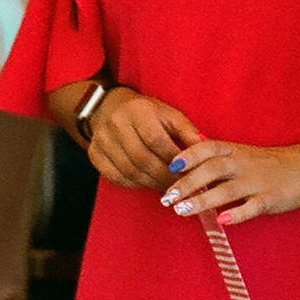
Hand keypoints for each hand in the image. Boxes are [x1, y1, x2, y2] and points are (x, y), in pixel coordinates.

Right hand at [84, 88, 202, 189]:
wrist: (110, 109)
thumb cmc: (147, 114)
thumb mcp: (169, 115)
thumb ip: (186, 131)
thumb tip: (205, 146)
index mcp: (137, 110)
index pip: (156, 139)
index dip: (173, 159)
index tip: (189, 172)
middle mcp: (116, 123)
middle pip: (142, 158)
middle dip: (164, 177)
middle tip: (180, 188)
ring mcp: (102, 140)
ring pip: (129, 171)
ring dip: (151, 184)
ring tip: (167, 190)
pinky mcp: (94, 154)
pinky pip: (116, 177)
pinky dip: (134, 185)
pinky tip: (147, 184)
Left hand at [164, 138, 299, 225]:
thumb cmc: (267, 163)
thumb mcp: (241, 153)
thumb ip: (216, 156)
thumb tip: (182, 158)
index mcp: (235, 150)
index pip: (208, 148)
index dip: (189, 155)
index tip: (170, 166)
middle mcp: (244, 163)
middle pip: (212, 169)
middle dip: (187, 183)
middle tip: (167, 197)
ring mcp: (257, 181)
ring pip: (227, 190)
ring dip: (203, 201)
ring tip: (182, 211)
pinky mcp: (270, 199)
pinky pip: (253, 207)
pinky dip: (237, 214)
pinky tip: (222, 222)